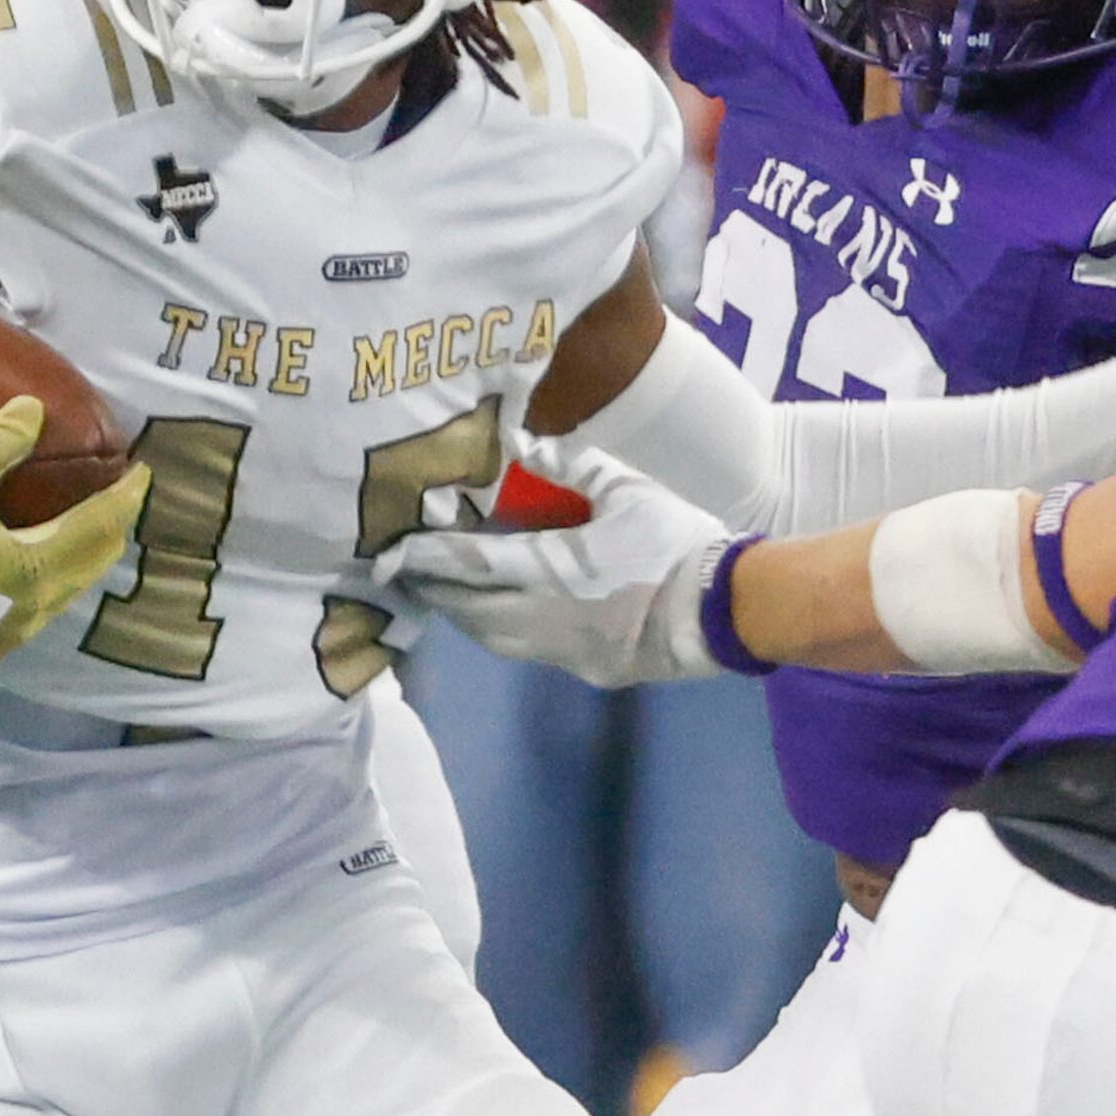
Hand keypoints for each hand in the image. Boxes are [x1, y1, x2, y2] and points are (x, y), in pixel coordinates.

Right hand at [0, 396, 149, 670]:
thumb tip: (32, 408)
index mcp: (35, 564)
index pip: (100, 525)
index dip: (126, 496)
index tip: (142, 472)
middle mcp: (38, 602)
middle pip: (97, 559)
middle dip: (114, 525)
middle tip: (119, 494)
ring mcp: (20, 627)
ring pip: (75, 585)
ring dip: (89, 552)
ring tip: (89, 522)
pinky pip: (50, 603)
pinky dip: (62, 575)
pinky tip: (45, 560)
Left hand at [386, 450, 738, 687]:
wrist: (724, 610)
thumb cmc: (675, 542)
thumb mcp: (625, 490)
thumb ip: (572, 467)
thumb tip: (528, 445)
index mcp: (550, 570)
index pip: (469, 566)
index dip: (427, 559)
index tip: (391, 552)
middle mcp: (543, 618)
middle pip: (469, 611)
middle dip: (436, 593)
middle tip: (408, 573)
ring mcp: (563, 651)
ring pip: (493, 640)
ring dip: (466, 617)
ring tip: (447, 594)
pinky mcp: (585, 670)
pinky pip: (527, 652)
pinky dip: (503, 633)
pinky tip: (502, 616)